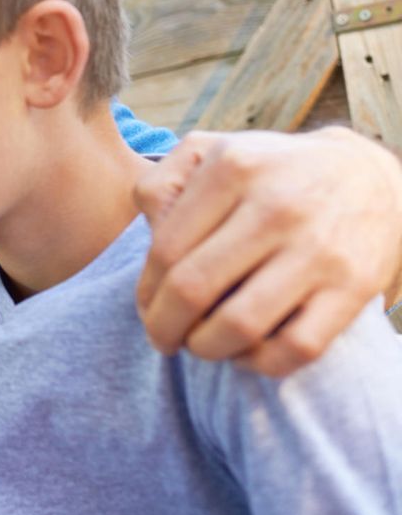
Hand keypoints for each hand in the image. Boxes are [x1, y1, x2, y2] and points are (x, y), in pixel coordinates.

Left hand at [134, 127, 401, 376]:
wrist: (368, 177)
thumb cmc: (269, 174)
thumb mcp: (212, 152)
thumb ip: (163, 181)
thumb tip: (148, 229)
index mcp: (233, 169)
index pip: (166, 250)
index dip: (146, 291)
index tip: (147, 307)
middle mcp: (275, 207)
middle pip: (193, 289)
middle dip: (164, 326)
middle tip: (163, 337)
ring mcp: (317, 249)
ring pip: (238, 325)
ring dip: (206, 349)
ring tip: (200, 345)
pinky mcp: (353, 287)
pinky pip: (295, 347)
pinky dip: (260, 363)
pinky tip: (247, 352)